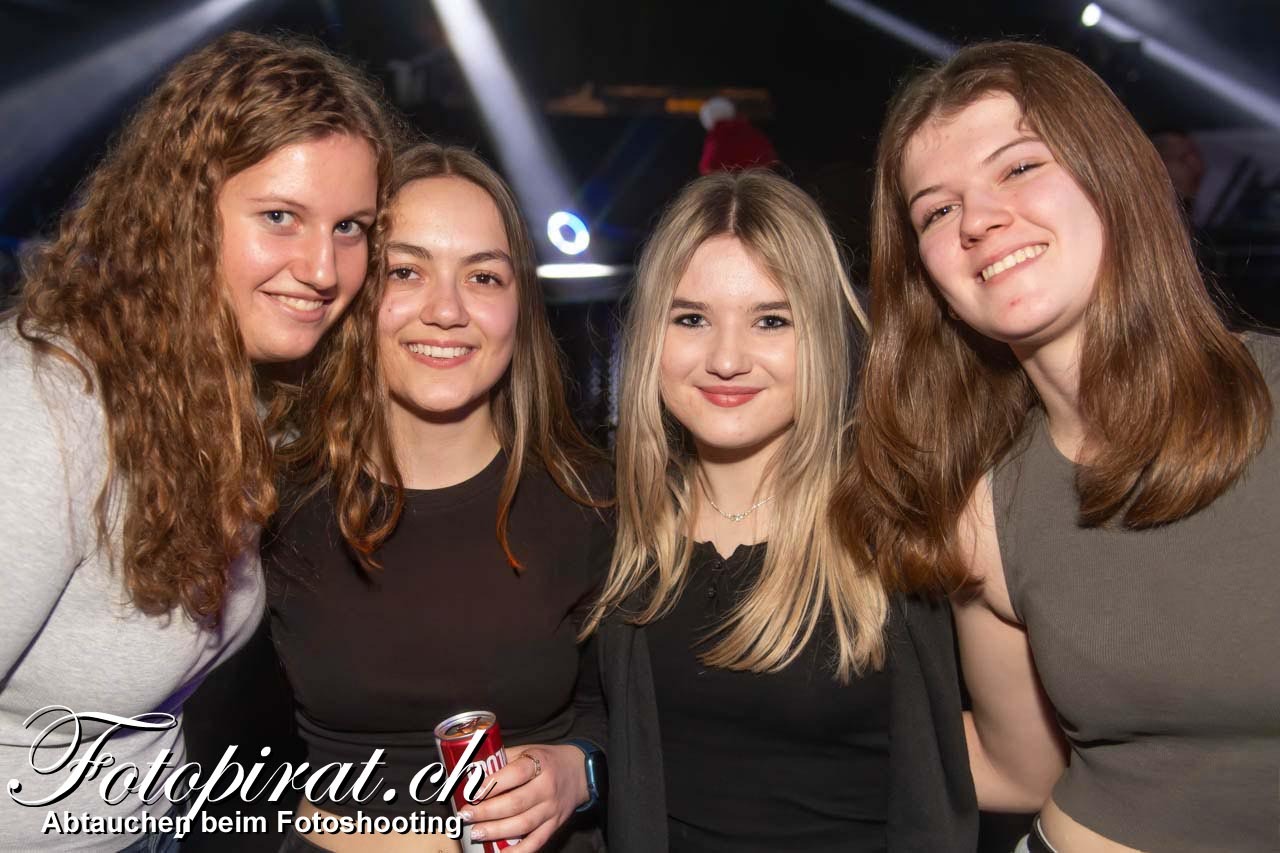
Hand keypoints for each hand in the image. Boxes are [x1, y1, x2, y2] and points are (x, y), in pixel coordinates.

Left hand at [461, 743, 588, 850]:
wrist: (581, 772)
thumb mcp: (527, 751)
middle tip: (466, 815)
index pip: (514, 774)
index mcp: (539, 764)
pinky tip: (501, 852)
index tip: (471, 791)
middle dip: (487, 811)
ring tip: (476, 832)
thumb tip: (473, 771)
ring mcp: (552, 809)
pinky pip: (536, 841)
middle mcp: (547, 788)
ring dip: (497, 830)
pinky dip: (519, 850)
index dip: (492, 784)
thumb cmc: (548, 760)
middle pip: (515, 803)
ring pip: (523, 824)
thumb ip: (503, 760)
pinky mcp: (554, 825)